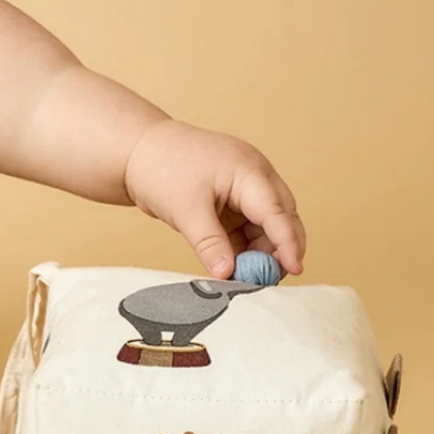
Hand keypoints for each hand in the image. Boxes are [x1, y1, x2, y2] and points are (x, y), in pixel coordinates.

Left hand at [123, 121, 306, 278]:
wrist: (137, 152)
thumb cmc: (162, 168)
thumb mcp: (186, 210)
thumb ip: (210, 243)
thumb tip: (227, 274)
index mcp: (249, 172)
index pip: (277, 212)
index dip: (289, 243)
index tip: (296, 269)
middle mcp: (254, 178)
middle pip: (282, 218)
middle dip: (280, 250)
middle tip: (268, 281)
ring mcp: (244, 189)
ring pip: (266, 227)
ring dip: (261, 252)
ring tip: (246, 279)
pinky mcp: (232, 202)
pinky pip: (248, 228)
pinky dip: (245, 248)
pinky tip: (236, 267)